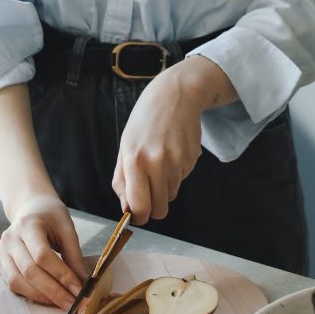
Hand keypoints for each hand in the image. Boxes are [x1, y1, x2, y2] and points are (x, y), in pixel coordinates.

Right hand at [0, 194, 86, 309]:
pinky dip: (30, 295)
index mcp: (28, 225)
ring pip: (17, 281)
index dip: (61, 275)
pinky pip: (12, 285)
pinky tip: (47, 299)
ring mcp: (2, 252)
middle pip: (29, 271)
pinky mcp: (0, 263)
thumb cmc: (51, 217)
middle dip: (53, 292)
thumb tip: (84, 284)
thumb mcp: (67, 228)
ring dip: (41, 297)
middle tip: (73, 304)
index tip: (79, 290)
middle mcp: (10, 239)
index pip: (42, 255)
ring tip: (62, 304)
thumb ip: (74, 255)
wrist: (30, 208)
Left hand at [113, 56, 235, 223]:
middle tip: (149, 197)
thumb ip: (122, 181)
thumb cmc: (145, 123)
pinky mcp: (192, 158)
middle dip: (154, 209)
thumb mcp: (125, 148)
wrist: (175, 96)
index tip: (137, 216)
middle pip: (160, 209)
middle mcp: (157, 162)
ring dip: (165, 188)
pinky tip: (171, 153)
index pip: (140, 206)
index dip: (139, 217)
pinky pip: (182, 180)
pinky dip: (176, 174)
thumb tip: (127, 209)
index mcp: (135, 160)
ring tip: (159, 165)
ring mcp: (177, 160)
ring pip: (171, 195)